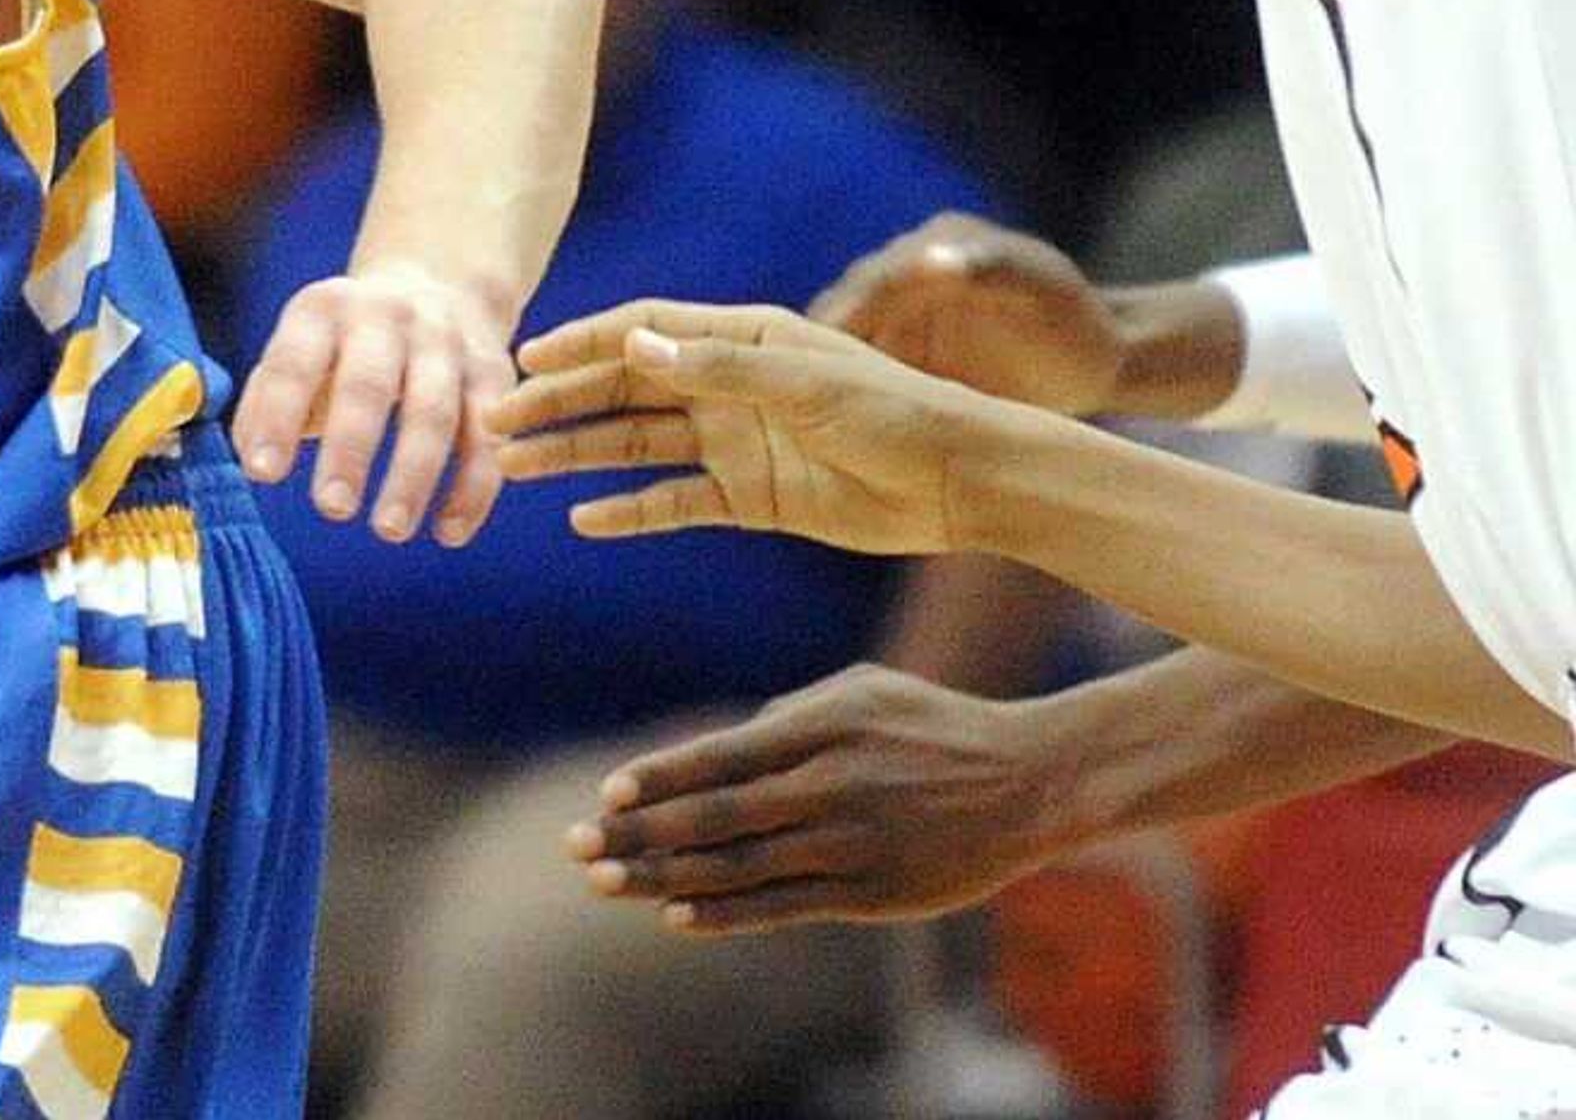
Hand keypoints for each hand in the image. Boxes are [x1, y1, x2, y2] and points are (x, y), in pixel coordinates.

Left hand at [234, 263, 514, 545]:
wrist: (438, 285)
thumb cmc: (347, 344)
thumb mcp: (301, 348)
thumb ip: (269, 398)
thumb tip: (253, 459)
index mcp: (325, 310)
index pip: (295, 363)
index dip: (278, 417)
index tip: (262, 474)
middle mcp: (388, 318)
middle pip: (370, 384)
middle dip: (350, 448)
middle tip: (331, 509)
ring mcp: (446, 343)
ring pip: (435, 412)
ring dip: (413, 475)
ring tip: (389, 530)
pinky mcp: (492, 376)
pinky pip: (487, 437)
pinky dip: (472, 488)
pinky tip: (447, 533)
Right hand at [494, 299, 990, 555]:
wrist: (956, 479)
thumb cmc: (892, 411)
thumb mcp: (804, 382)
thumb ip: (718, 369)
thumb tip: (631, 351)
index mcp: (740, 339)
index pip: (642, 333)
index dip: (582, 343)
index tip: (524, 359)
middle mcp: (726, 386)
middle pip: (624, 391)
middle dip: (559, 403)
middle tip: (496, 422)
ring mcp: (733, 443)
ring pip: (636, 446)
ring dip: (577, 454)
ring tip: (515, 470)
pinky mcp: (749, 498)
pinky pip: (674, 502)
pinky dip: (630, 512)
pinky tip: (583, 520)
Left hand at [571, 665, 1075, 933]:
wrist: (1033, 782)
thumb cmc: (933, 727)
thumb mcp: (863, 690)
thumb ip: (789, 715)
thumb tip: (716, 749)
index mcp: (825, 728)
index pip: (720, 756)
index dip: (658, 780)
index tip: (605, 797)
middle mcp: (833, 786)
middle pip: (717, 817)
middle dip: (638, 835)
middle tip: (575, 848)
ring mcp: (855, 845)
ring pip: (741, 867)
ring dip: (665, 879)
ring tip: (606, 885)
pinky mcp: (877, 894)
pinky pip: (788, 908)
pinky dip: (728, 914)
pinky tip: (678, 917)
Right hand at [812, 215, 1121, 417]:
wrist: (1098, 360)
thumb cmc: (1077, 323)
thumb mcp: (1040, 287)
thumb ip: (987, 266)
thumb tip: (931, 254)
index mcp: (930, 249)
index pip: (871, 282)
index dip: (843, 315)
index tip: (815, 351)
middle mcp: (901, 277)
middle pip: (839, 312)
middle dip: (804, 349)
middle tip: (777, 390)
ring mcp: (897, 317)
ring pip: (834, 345)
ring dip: (808, 376)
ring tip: (785, 417)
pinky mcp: (897, 355)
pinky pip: (852, 375)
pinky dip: (830, 396)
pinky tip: (812, 432)